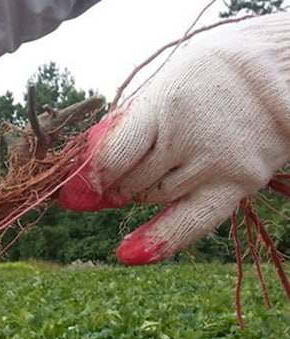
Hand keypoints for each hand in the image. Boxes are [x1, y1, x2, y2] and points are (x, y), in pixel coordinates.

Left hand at [58, 14, 289, 263]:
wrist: (277, 72)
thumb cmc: (204, 81)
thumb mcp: (163, 88)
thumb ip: (127, 128)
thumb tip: (85, 175)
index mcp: (166, 105)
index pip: (113, 155)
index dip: (91, 174)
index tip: (80, 181)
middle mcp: (191, 138)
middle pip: (131, 182)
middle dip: (115, 185)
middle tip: (115, 176)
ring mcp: (216, 164)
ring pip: (154, 199)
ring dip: (139, 196)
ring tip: (145, 177)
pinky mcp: (237, 184)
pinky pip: (191, 221)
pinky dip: (158, 241)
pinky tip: (129, 254)